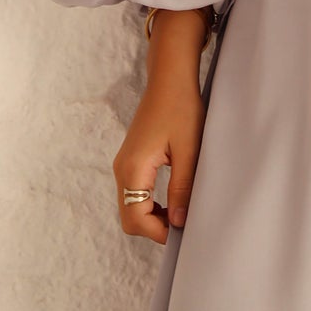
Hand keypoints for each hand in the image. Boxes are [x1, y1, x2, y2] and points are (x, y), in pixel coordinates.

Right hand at [111, 8, 211, 245]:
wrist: (169, 78)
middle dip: (154, 228)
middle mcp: (122, 169)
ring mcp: (124, 164)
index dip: (158, 232)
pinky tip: (172, 199)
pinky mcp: (130, 160)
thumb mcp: (188, 150)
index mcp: (133, 168)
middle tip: (183, 224)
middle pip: (129, 218)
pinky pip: (133, 193)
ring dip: (152, 217)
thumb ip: (182, 188)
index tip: (183, 231)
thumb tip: (180, 223)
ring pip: (130, 207)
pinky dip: (149, 204)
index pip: (135, 219)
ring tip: (181, 211)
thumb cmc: (181, 108)